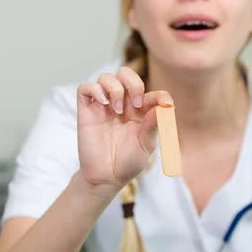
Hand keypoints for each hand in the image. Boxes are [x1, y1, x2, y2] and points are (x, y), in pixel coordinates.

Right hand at [76, 66, 172, 188]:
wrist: (106, 177)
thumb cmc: (128, 162)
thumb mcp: (146, 145)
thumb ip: (153, 124)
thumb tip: (162, 106)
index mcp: (140, 111)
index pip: (150, 93)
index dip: (160, 95)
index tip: (165, 104)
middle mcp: (122, 104)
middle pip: (125, 74)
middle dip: (133, 83)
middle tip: (137, 103)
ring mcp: (103, 106)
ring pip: (106, 77)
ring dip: (115, 88)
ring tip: (118, 109)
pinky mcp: (86, 110)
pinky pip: (85, 88)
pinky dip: (95, 89)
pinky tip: (103, 103)